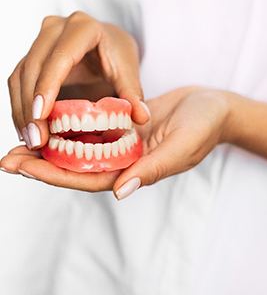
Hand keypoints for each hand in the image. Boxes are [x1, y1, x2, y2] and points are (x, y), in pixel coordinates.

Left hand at [0, 86, 230, 196]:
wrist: (213, 107)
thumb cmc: (203, 127)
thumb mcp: (182, 146)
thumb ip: (153, 169)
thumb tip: (121, 191)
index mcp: (136, 170)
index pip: (88, 178)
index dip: (54, 175)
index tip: (22, 167)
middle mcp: (124, 159)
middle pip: (77, 166)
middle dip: (42, 164)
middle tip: (7, 157)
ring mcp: (123, 142)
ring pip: (81, 148)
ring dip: (51, 144)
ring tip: (20, 138)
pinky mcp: (124, 124)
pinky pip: (93, 128)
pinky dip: (71, 126)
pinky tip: (52, 118)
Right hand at [7, 11, 149, 148]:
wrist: (106, 43)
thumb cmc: (117, 54)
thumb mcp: (128, 71)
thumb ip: (133, 94)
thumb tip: (142, 117)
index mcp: (83, 28)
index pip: (60, 57)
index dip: (48, 86)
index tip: (41, 116)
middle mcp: (56, 29)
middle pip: (34, 67)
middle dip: (31, 106)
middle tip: (36, 139)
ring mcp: (41, 41)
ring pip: (20, 76)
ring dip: (21, 110)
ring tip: (31, 140)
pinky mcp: (32, 55)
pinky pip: (18, 81)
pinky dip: (20, 106)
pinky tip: (28, 128)